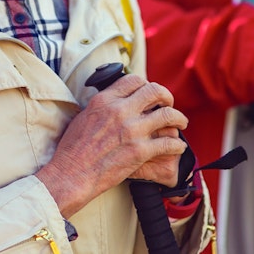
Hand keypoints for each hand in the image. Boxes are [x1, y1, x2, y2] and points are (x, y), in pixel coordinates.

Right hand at [35, 74, 187, 216]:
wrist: (72, 173)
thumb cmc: (73, 148)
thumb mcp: (84, 115)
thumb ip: (102, 106)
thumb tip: (114, 102)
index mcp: (105, 100)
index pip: (133, 80)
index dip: (145, 84)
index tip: (149, 93)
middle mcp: (120, 111)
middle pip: (155, 91)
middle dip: (166, 96)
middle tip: (168, 104)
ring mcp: (132, 130)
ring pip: (168, 115)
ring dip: (178, 118)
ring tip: (181, 123)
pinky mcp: (140, 151)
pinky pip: (169, 143)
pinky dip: (177, 145)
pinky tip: (178, 146)